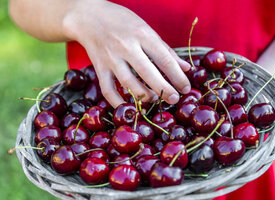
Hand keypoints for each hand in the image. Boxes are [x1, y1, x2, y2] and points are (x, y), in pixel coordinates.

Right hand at [63, 0, 190, 106]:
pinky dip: (118, 102)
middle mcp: (125, 46)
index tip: (186, 88)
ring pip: (128, 83)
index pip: (163, 58)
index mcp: (141, 34)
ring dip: (144, 95)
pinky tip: (131, 107)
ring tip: (155, 99)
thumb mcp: (146, 29)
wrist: (88, 16)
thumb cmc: (122, 22)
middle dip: (163, 89)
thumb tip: (186, 68)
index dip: (177, 76)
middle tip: (174, 99)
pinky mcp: (99, 67)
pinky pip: (108, 90)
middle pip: (147, 72)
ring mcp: (110, 58)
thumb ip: (166, 50)